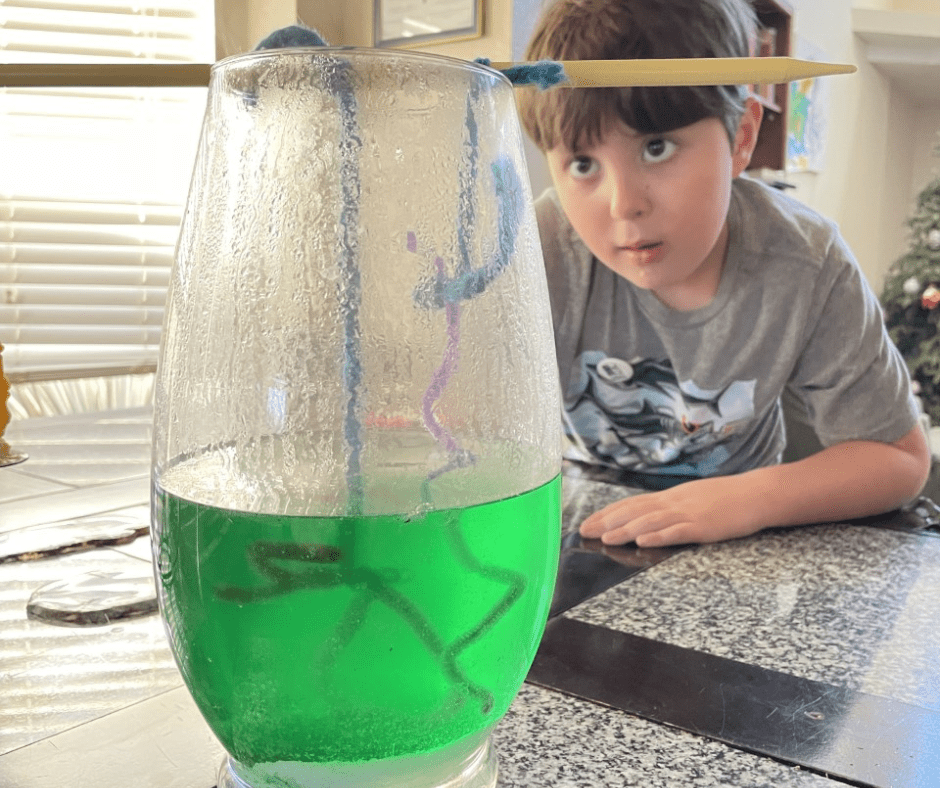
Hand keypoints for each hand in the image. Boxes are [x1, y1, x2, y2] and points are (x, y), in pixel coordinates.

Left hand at [578, 474, 765, 547]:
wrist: (758, 494)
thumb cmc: (728, 498)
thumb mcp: (694, 498)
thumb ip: (672, 507)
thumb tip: (648, 516)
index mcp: (671, 497)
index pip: (632, 504)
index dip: (608, 513)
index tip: (588, 521)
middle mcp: (675, 503)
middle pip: (635, 511)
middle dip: (607, 522)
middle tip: (584, 531)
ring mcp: (689, 514)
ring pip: (651, 521)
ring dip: (625, 530)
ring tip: (605, 538)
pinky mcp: (704, 527)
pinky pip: (677, 532)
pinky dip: (658, 536)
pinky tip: (643, 541)